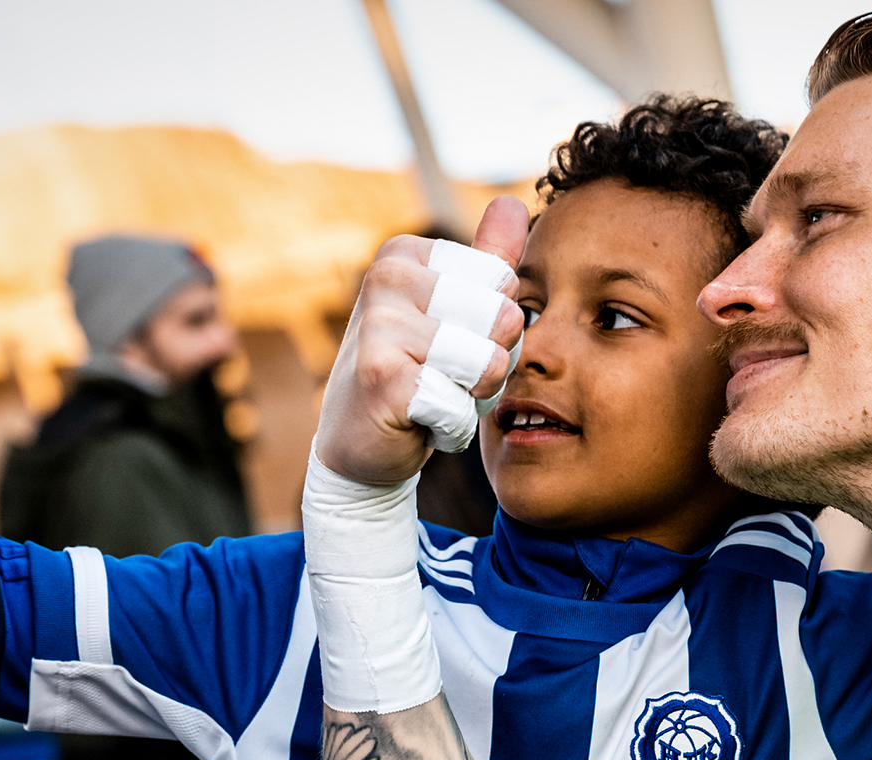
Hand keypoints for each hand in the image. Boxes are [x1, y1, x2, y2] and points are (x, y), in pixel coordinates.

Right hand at [314, 197, 527, 484]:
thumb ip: (487, 260)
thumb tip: (513, 202)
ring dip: (472, 396)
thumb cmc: (417, 373)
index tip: (451, 342)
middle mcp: (387, 277)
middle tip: (444, 375)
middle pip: (506, 318)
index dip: (496, 328)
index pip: (506, 284)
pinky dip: (450, 426)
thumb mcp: (456, 312)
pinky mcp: (382, 377)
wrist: (358, 445)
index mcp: (406, 252)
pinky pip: (461, 404)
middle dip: (491, 363)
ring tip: (434, 394)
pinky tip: (417, 420)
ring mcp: (379, 324)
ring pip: (490, 362)